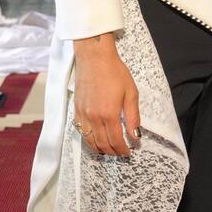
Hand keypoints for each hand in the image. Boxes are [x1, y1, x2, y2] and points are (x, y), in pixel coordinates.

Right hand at [74, 33, 140, 155]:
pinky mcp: (76, 110)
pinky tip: (96, 140)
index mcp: (108, 114)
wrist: (94, 58)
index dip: (123, 150)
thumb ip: (133, 117)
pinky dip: (89, 140)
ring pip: (90, 141)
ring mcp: (83, 115)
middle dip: (113, 152)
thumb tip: (136, 136)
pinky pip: (81, 132)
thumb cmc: (115, 72)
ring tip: (109, 150)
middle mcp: (93, 118)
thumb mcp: (130, 93)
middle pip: (102, 144)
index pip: (115, 141)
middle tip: (121, 152)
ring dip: (100, 149)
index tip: (129, 152)